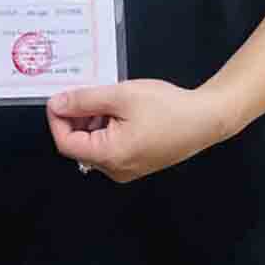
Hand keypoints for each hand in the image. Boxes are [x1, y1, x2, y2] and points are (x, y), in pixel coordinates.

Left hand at [46, 80, 234, 182]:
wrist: (207, 118)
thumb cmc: (170, 108)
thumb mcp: (120, 96)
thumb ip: (84, 100)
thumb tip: (57, 104)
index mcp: (110, 156)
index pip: (66, 143)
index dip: (58, 120)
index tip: (60, 99)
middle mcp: (116, 169)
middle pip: (79, 145)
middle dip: (78, 118)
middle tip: (89, 94)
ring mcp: (127, 169)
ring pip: (95, 145)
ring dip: (94, 122)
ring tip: (111, 100)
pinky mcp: (136, 163)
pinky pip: (111, 148)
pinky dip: (108, 128)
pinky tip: (121, 111)